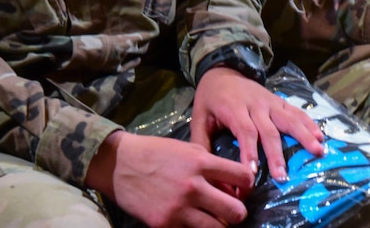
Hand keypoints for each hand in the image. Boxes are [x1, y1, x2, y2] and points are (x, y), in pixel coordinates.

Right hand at [85, 130, 253, 227]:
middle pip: (236, 211)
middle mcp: (193, 187)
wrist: (121, 164)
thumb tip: (232, 187)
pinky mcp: (165, 225)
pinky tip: (193, 221)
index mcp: (201, 163)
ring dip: (220, 224)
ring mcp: (179, 209)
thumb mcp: (189, 150)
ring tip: (214, 217)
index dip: (248, 184)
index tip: (243, 188)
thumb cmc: (157, 152)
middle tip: (232, 209)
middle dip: (238, 212)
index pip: (243, 177)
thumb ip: (212, 166)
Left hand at [191, 67, 323, 182]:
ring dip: (303, 135)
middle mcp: (255, 104)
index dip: (249, 152)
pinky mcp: (279, 101)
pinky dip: (309, 123)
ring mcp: (270, 101)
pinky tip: (320, 136)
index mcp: (234, 108)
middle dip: (276, 154)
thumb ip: (201, 143)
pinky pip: (296, 112)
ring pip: (288, 119)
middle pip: (268, 130)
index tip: (253, 173)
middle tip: (283, 176)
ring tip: (317, 151)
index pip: (244, 131)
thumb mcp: (199, 118)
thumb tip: (207, 171)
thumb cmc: (210, 100)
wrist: (222, 71)